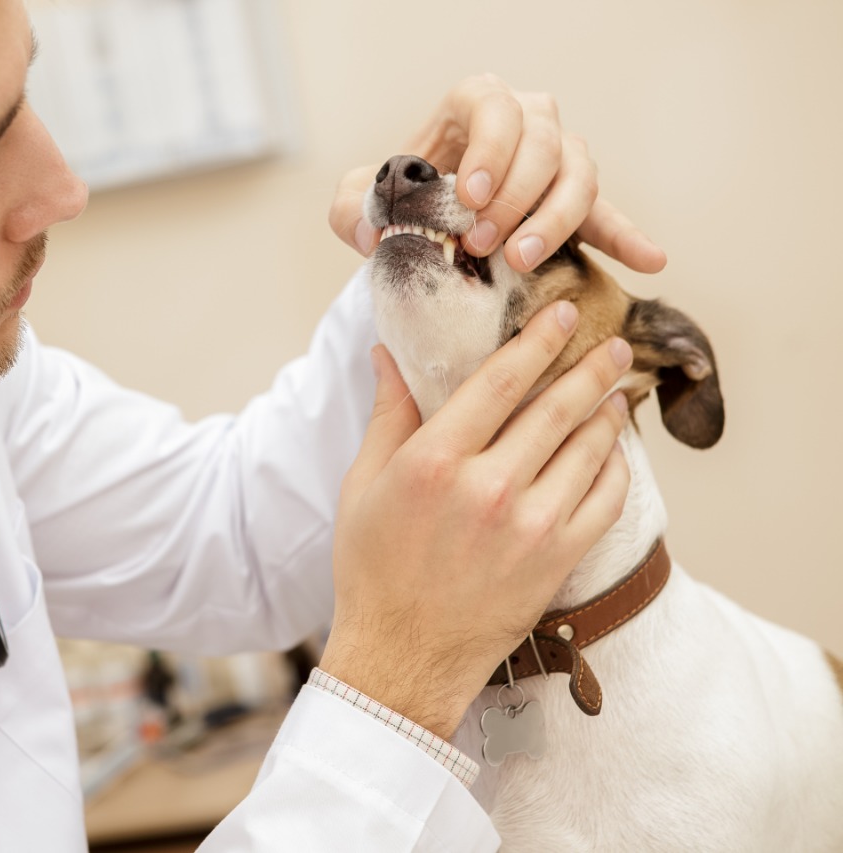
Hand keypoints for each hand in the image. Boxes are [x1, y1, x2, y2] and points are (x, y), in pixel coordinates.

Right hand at [318, 302, 632, 739]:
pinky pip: (604, 500)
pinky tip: (614, 452)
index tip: (562, 315)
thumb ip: (388, 416)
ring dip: (607, 412)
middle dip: (589, 368)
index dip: (537, 341)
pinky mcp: (557, 560)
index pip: (500, 381)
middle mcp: (487, 488)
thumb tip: (386, 355)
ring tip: (615, 391)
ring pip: (587, 449)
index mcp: (434, 462)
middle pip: (555, 408)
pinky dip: (615, 468)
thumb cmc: (373, 568)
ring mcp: (530, 526)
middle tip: (610, 343)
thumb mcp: (363, 485)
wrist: (402, 654)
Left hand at [327, 74, 666, 273]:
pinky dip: (628, 236)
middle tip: (484, 245)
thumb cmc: (395, 202)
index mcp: (472, 105)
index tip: (470, 198)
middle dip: (516, 196)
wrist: (421, 226)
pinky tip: (650, 261)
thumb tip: (374, 230)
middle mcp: (525, 120)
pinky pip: (609, 214)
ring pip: (578, 173)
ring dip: (556, 219)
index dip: (489, 149)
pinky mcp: (575, 202)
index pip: (492, 106)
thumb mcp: (360, 200)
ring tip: (523, 261)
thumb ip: (353, 207)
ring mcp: (556, 158)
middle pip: (543, 141)